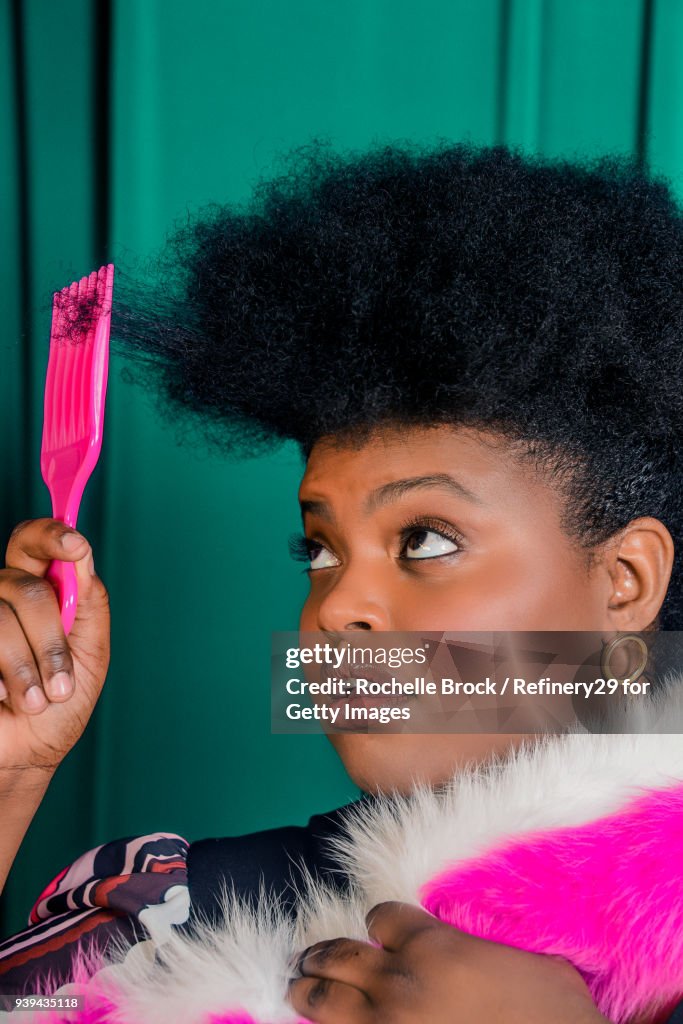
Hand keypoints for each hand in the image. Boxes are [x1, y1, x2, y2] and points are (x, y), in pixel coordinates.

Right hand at [0, 518, 109, 775]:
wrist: (24, 756)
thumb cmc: (58, 708)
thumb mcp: (91, 656)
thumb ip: (89, 605)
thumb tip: (84, 558)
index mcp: (39, 590)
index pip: (34, 542)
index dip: (52, 535)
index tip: (76, 546)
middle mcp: (1, 597)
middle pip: (23, 587)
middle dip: (50, 640)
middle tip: (62, 685)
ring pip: (0, 618)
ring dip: (27, 669)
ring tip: (35, 702)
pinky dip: (1, 678)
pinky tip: (2, 697)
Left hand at [289, 902, 609, 1022]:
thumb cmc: (552, 1013)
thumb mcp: (524, 962)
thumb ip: (484, 949)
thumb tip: (482, 955)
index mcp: (433, 946)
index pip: (382, 918)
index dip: (380, 924)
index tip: (379, 932)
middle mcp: (399, 981)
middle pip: (340, 955)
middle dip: (323, 955)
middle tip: (308, 958)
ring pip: (324, 999)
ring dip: (309, 990)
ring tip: (298, 986)